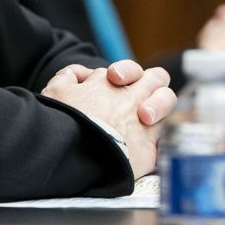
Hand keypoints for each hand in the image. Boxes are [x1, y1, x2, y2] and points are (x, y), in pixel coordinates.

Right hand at [42, 59, 175, 177]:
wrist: (77, 154)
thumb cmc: (66, 121)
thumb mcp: (57, 90)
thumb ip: (71, 75)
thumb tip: (81, 75)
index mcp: (114, 83)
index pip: (129, 70)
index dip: (120, 75)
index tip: (111, 84)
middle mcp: (135, 100)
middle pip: (159, 79)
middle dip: (153, 85)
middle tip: (138, 100)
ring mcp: (146, 125)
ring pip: (167, 109)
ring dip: (157, 114)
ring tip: (143, 122)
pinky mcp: (149, 151)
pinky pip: (162, 142)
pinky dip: (153, 143)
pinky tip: (141, 148)